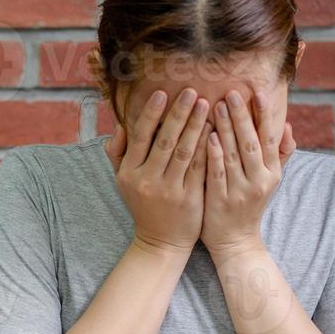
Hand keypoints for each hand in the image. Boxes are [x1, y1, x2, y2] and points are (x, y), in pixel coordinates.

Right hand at [106, 86, 211, 253]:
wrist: (160, 242)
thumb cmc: (143, 205)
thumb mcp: (123, 181)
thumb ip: (119, 152)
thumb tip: (122, 124)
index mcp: (130, 172)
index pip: (141, 136)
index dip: (151, 113)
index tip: (163, 93)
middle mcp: (148, 180)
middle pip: (165, 140)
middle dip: (179, 114)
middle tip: (191, 91)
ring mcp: (170, 190)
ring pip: (185, 152)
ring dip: (196, 126)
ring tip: (206, 104)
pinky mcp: (189, 199)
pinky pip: (200, 168)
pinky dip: (207, 147)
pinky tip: (215, 130)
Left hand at [201, 88, 294, 261]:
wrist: (236, 242)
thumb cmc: (250, 205)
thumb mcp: (270, 181)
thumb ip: (279, 154)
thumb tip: (288, 125)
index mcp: (272, 173)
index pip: (269, 138)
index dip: (265, 115)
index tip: (258, 92)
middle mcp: (260, 181)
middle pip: (251, 143)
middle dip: (242, 116)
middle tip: (231, 92)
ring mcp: (240, 192)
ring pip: (234, 155)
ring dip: (226, 129)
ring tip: (217, 105)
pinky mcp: (221, 201)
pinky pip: (217, 173)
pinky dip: (214, 154)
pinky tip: (207, 136)